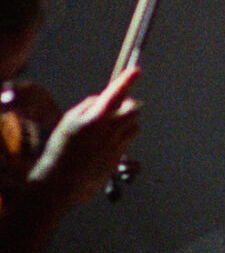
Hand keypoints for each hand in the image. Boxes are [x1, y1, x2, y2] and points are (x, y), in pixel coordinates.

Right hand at [27, 66, 140, 210]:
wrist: (61, 182)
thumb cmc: (61, 149)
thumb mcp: (68, 121)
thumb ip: (88, 106)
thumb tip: (103, 99)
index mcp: (95, 116)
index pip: (116, 92)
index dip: (127, 79)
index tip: (136, 70)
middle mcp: (110, 128)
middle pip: (134, 107)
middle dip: (128, 104)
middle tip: (116, 109)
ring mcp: (117, 143)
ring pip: (135, 124)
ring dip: (128, 122)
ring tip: (110, 129)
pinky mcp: (120, 156)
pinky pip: (130, 139)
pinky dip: (125, 136)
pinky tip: (108, 142)